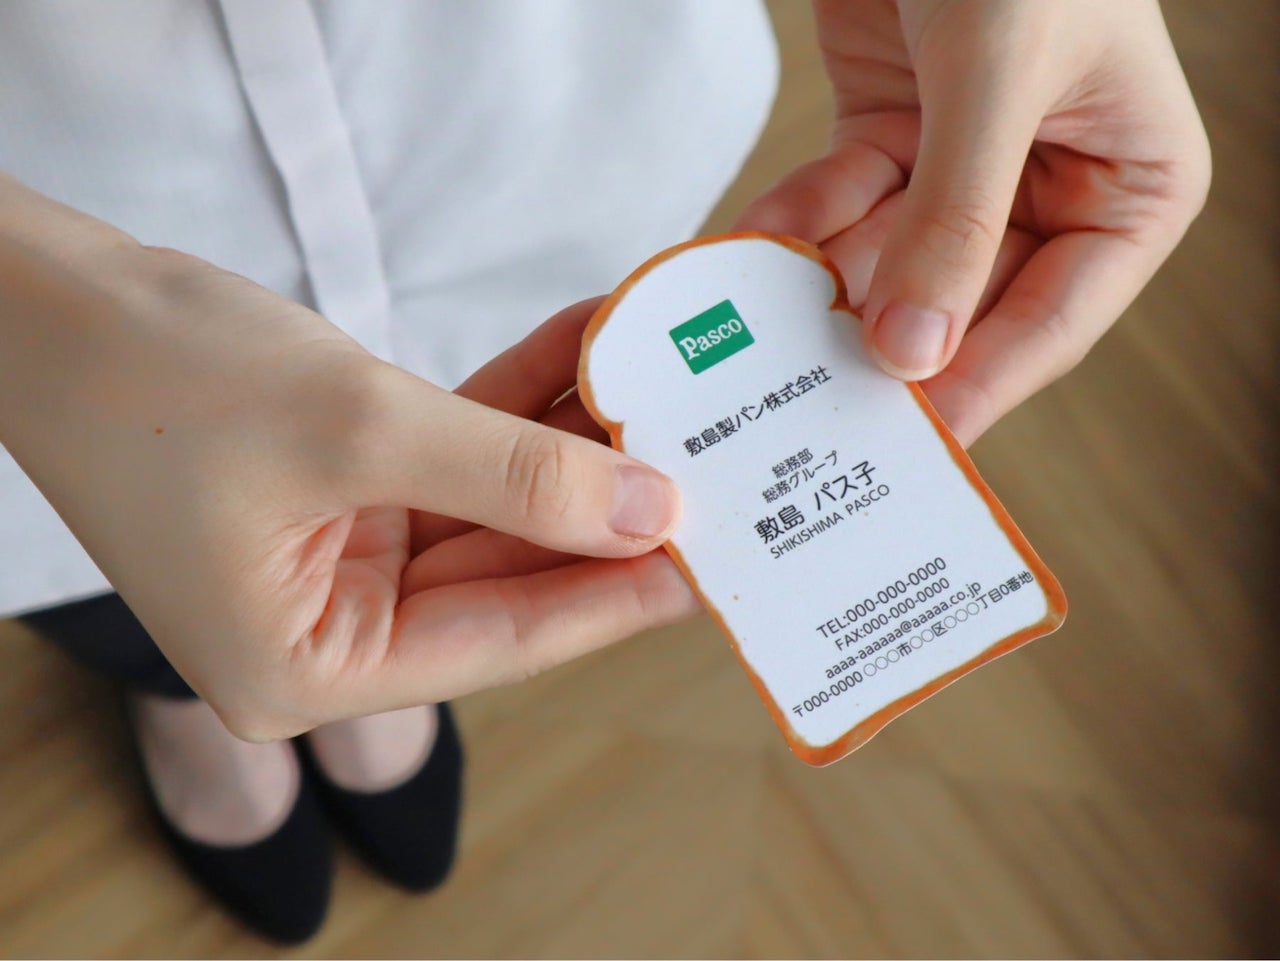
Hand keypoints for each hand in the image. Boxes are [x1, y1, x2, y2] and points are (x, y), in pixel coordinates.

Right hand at [0, 191, 695, 739]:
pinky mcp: (343, 492)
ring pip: (490, 510)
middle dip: (602, 510)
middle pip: (505, 578)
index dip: (617, 595)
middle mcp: (325, 632)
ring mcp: (335, 561)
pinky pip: (453, 459)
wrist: (44, 299)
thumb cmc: (156, 376)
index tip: (713, 557)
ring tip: (661, 395)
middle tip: (708, 466)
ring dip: (566, 447)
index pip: (503, 641)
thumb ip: (517, 476)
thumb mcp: (359, 426)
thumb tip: (649, 511)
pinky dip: (512, 410)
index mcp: (307, 671)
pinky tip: (582, 358)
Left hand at [738, 0, 1209, 444]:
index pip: (1052, 322)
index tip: (909, 449)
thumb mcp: (1000, 74)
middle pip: (959, 306)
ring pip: (887, 267)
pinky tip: (741, 261)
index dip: (977, 386)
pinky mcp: (892, 143)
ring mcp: (965, 172)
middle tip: (809, 410)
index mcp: (1131, 187)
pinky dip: (791, 229)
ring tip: (757, 344)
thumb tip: (913, 354)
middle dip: (881, 344)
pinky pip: (838, 210)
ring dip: (819, 295)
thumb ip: (957, 217)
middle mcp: (1052, 189)